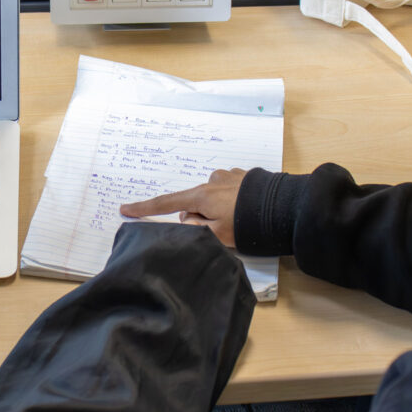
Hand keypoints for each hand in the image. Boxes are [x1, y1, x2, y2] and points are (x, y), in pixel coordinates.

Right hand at [120, 169, 246, 246]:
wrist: (286, 207)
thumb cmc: (250, 224)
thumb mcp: (218, 235)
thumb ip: (196, 227)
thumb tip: (188, 218)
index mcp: (202, 196)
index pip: (166, 204)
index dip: (144, 209)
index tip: (126, 210)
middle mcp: (212, 181)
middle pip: (193, 203)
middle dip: (200, 216)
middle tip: (222, 230)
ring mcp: (229, 176)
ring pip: (213, 197)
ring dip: (219, 209)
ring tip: (241, 220)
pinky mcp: (244, 176)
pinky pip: (229, 191)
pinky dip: (233, 202)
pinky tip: (248, 210)